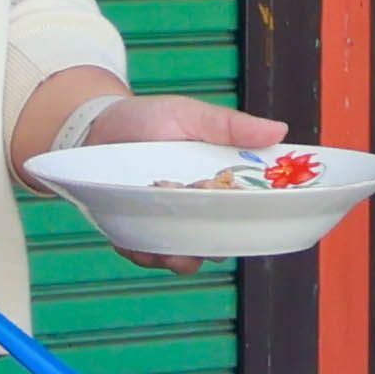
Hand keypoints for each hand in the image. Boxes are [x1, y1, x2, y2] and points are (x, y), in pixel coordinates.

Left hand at [29, 89, 295, 274]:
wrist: (94, 126)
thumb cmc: (150, 119)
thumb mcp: (191, 115)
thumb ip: (230, 126)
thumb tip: (280, 131)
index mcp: (218, 186)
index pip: (245, 214)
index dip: (252, 225)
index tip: (250, 226)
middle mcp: (195, 210)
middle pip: (217, 242)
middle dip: (213, 248)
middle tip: (202, 242)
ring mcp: (165, 224)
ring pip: (181, 255)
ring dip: (179, 258)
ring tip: (169, 253)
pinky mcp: (134, 232)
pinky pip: (143, 253)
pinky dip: (142, 254)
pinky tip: (137, 246)